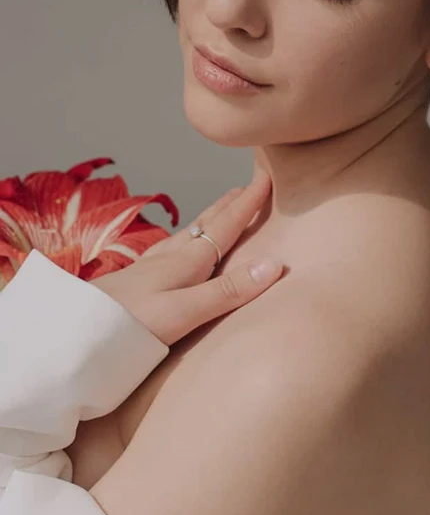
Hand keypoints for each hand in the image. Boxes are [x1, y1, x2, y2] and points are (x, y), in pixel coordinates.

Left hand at [92, 169, 281, 346]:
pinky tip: (174, 247)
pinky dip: (185, 239)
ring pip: (187, 235)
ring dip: (208, 219)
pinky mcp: (134, 282)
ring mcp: (149, 268)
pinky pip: (170, 249)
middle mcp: (168, 259)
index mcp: (185, 262)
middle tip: (247, 185)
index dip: (246, 204)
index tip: (265, 178)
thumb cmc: (128, 327)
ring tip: (219, 210)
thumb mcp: (184, 313)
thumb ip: (227, 291)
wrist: (70, 336)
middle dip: (228, 205)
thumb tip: (273, 264)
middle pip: (205, 224)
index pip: (223, 226)